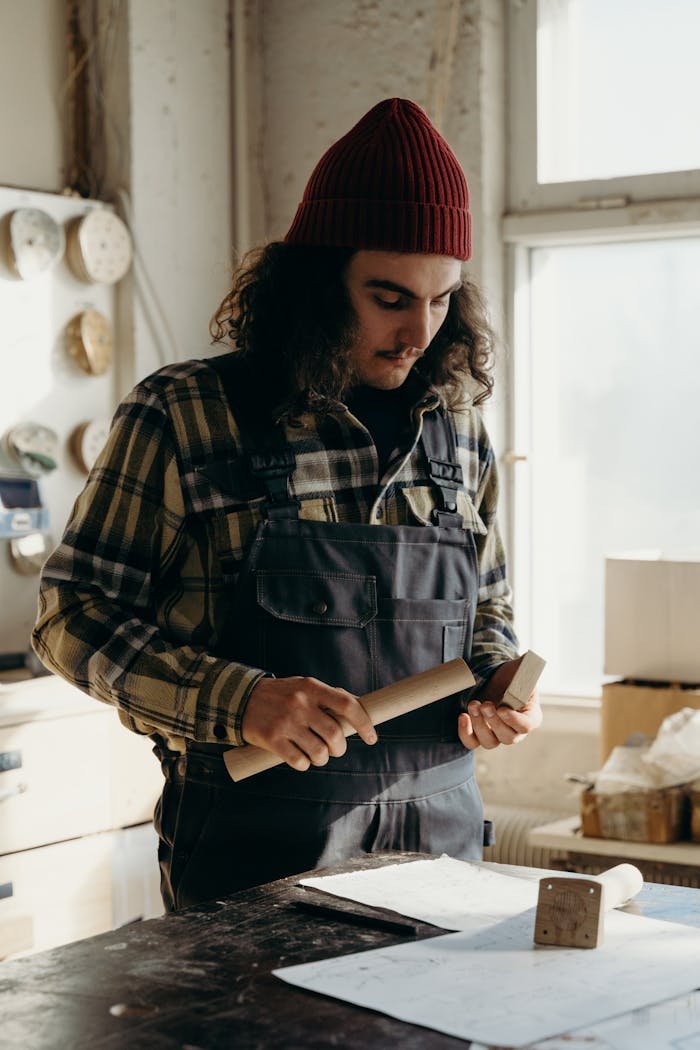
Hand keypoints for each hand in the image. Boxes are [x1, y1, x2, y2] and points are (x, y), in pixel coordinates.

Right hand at [241, 675, 376, 770]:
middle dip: (340, 748)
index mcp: (311, 687)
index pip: (347, 705)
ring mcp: (285, 722)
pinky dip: (304, 764)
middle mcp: (300, 703)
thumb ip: (329, 696)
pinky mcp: (272, 739)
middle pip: (335, 734)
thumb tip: (360, 706)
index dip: (364, 723)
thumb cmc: (281, 695)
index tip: (372, 738)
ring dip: (323, 758)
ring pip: (319, 752)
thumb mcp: (304, 686)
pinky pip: (299, 761)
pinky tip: (301, 758)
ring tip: (318, 754)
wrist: (241, 699)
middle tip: (335, 749)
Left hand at [457, 655, 542, 750]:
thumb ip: (527, 666)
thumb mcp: (521, 669)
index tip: (502, 709)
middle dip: (494, 721)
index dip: (514, 720)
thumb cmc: (511, 677)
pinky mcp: (479, 734)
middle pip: (508, 737)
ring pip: (489, 742)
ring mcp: (497, 734)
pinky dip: (465, 733)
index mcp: (531, 716)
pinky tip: (463, 716)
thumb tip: (529, 659)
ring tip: (473, 705)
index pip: (526, 726)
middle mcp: (515, 730)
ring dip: (479, 726)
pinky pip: (472, 742)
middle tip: (485, 704)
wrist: (495, 681)